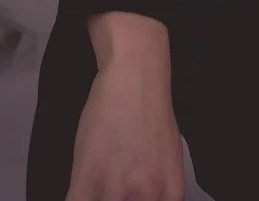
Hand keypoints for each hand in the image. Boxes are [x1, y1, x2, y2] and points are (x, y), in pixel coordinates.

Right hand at [66, 63, 183, 200]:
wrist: (135, 82)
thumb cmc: (151, 115)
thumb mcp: (168, 159)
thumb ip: (156, 188)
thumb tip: (144, 198)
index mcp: (169, 192)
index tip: (125, 197)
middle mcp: (146, 195)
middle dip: (114, 199)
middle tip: (108, 188)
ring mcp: (115, 189)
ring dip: (96, 196)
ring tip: (96, 185)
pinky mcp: (86, 179)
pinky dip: (77, 198)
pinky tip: (80, 189)